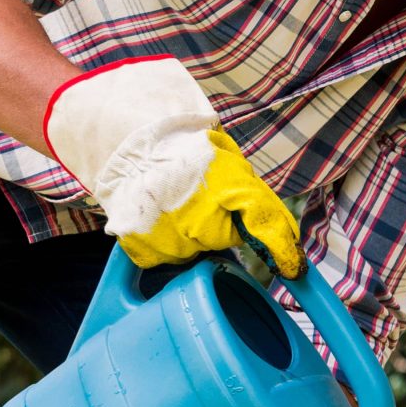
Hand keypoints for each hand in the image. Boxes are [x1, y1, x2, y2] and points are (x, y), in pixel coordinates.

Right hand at [44, 58, 303, 275]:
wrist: (114, 137)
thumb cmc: (171, 138)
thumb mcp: (220, 150)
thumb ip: (243, 185)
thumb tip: (264, 214)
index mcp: (225, 185)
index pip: (265, 223)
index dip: (282, 248)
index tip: (292, 268)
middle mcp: (199, 216)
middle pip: (226, 238)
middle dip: (221, 222)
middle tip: (198, 195)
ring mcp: (168, 236)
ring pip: (195, 249)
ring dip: (190, 232)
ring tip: (170, 200)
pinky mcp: (143, 247)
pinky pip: (165, 255)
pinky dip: (163, 239)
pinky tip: (154, 213)